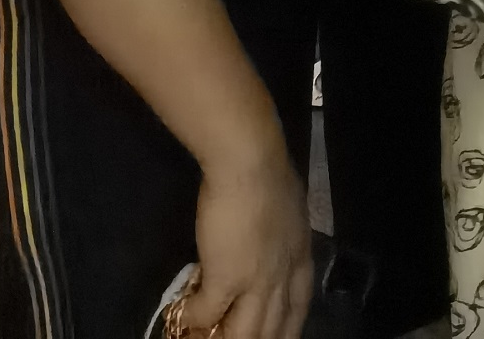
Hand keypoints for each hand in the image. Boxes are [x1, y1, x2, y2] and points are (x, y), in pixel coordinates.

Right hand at [186, 151, 312, 338]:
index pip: (299, 309)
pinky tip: (182, 318)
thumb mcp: (288, 214)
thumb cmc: (268, 177)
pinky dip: (193, 319)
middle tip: (228, 338)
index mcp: (301, 260)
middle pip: (274, 330)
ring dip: (222, 338)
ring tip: (201, 336)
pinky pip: (207, 315)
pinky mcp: (227, 279)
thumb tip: (267, 242)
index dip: (285, 330)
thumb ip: (280, 238)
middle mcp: (284, 278)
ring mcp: (258, 282)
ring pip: (245, 335)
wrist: (252, 163)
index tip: (274, 336)